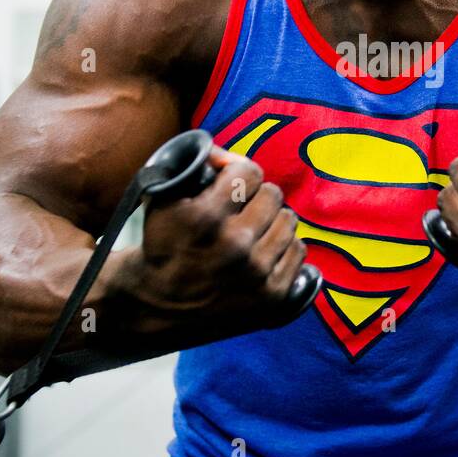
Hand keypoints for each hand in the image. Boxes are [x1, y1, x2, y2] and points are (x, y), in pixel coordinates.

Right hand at [101, 147, 306, 348]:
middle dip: (255, 197)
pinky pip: (298, 250)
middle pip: (273, 194)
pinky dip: (283, 248)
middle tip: (240, 210)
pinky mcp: (272, 295)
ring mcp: (256, 273)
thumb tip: (227, 154)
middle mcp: (234, 245)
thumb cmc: (163, 244)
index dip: (239, 173)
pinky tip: (262, 253)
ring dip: (271, 221)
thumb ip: (194, 167)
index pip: (250, 171)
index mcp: (205, 218)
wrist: (158, 302)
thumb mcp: (162, 199)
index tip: (230, 184)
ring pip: (288, 219)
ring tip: (251, 232)